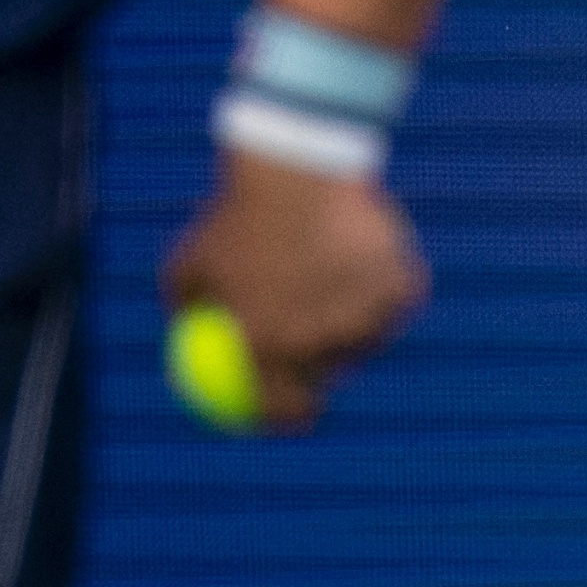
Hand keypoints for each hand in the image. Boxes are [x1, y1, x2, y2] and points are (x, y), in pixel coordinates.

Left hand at [158, 150, 428, 432]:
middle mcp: (321, 342)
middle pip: (333, 374)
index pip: (287, 409)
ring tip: (338, 276)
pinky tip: (368, 261)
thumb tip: (183, 337)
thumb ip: (187, 308)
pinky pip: (395, 299)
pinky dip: (385, 285)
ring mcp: (366, 317)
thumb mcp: (190, 261)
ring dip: (356, 319)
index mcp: (269, 346)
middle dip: (325, 365)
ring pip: (368, 334)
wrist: (295, 168)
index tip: (288, 413)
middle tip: (318, 341)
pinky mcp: (402, 289)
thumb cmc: (234, 212)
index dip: (288, 418)